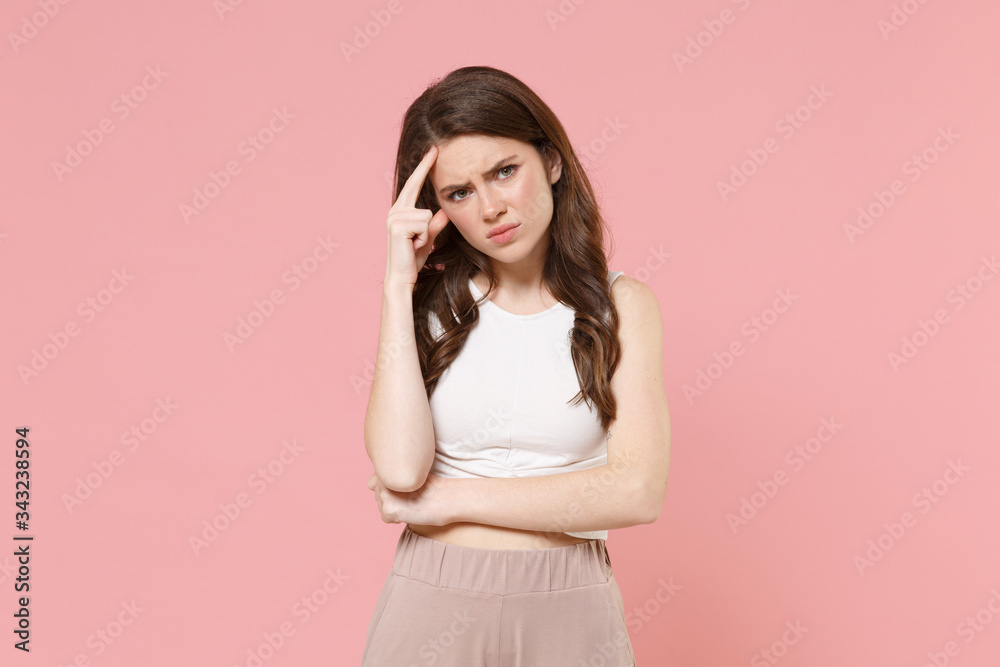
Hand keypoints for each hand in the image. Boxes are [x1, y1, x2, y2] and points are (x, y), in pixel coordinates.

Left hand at [366, 472, 450, 525]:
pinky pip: (385, 517)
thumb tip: (368, 484)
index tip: (407, 489)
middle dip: (392, 499)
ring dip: (393, 508)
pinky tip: (408, 512)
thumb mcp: (408, 476)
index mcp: (388, 470)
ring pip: (381, 506)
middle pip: (378, 495)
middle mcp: (384, 482)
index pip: (376, 483)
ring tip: (410, 504)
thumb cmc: (430, 486)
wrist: (446, 498)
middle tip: (410, 497)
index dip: (393, 488)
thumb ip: (388, 478)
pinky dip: (395, 518)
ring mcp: (386, 496)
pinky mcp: (389, 509)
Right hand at [384, 145, 450, 286]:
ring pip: (427, 214)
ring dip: (427, 233)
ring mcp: (395, 217)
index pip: (413, 184)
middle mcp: (395, 211)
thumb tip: (445, 211)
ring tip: (416, 244)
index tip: (433, 150)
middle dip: (423, 181)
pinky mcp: (398, 226)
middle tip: (428, 177)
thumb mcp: (428, 238)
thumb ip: (435, 223)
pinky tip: (413, 246)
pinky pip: (425, 224)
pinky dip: (424, 237)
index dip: (423, 166)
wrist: (403, 276)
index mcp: (401, 210)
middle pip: (417, 191)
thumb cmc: (413, 258)